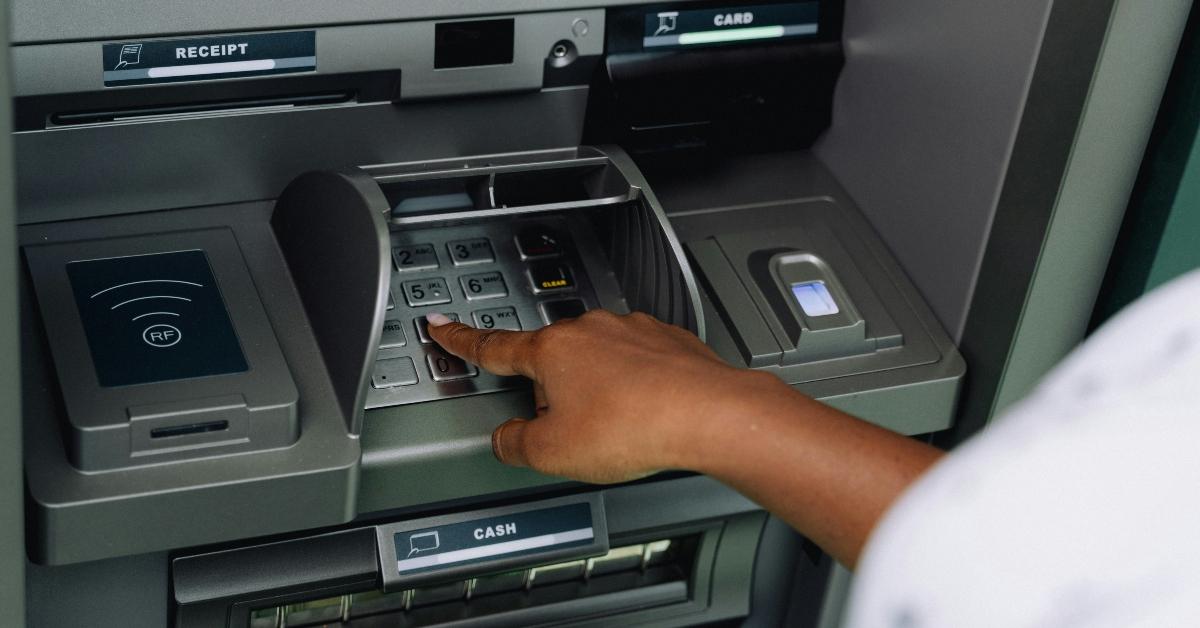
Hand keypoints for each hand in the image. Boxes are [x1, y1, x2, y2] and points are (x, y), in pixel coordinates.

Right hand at [426, 309, 785, 482]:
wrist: (710, 415)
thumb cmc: (636, 426)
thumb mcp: (553, 453)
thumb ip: (516, 444)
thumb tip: (508, 438)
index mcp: (552, 350)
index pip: (494, 346)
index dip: (462, 341)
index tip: (444, 327)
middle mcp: (591, 329)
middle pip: (553, 361)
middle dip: (554, 393)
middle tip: (572, 429)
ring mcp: (633, 330)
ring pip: (599, 362)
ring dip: (599, 391)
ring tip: (620, 428)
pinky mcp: (668, 341)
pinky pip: (639, 365)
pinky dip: (637, 388)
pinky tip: (647, 415)